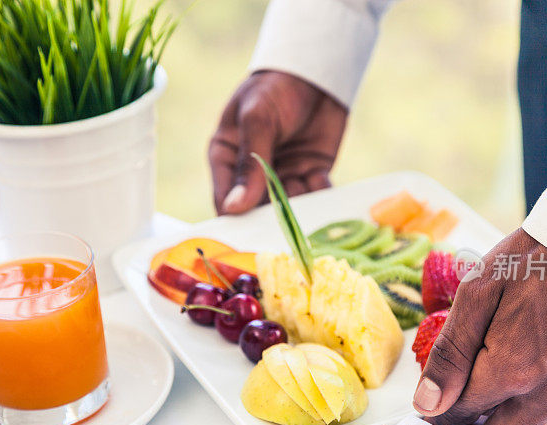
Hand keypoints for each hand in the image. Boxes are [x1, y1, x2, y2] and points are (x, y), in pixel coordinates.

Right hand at [209, 70, 346, 214]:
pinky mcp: (310, 174)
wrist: (314, 69)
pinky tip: (321, 180)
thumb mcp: (256, 119)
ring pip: (288, 206)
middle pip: (257, 210)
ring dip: (298, 207)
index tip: (247, 233)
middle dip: (271, 217)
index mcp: (226, 159)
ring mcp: (282, 176)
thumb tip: (234, 207)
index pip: (225, 199)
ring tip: (304, 192)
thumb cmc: (274, 87)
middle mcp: (251, 175)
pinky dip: (320, 196)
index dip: (235, 220)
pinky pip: (315, 195)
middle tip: (283, 223)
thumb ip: (248, 164)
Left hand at [413, 228, 546, 424]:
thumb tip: (428, 401)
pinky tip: (523, 393)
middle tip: (446, 422)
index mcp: (512, 369)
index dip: (436, 415)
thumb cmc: (543, 257)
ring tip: (482, 409)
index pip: (461, 414)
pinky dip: (536, 418)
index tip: (427, 409)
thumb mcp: (479, 292)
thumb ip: (451, 353)